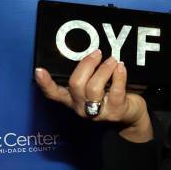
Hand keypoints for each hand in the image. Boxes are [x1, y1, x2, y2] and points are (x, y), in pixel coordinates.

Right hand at [34, 49, 152, 141]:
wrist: (132, 116)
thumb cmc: (112, 96)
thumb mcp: (96, 88)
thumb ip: (88, 76)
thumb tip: (90, 53)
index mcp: (73, 100)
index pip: (54, 94)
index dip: (45, 83)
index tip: (38, 70)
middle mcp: (81, 107)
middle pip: (75, 84)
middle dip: (86, 65)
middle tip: (98, 53)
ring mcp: (98, 112)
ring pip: (93, 87)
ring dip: (104, 69)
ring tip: (113, 60)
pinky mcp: (115, 111)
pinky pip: (116, 91)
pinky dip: (119, 76)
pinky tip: (121, 67)